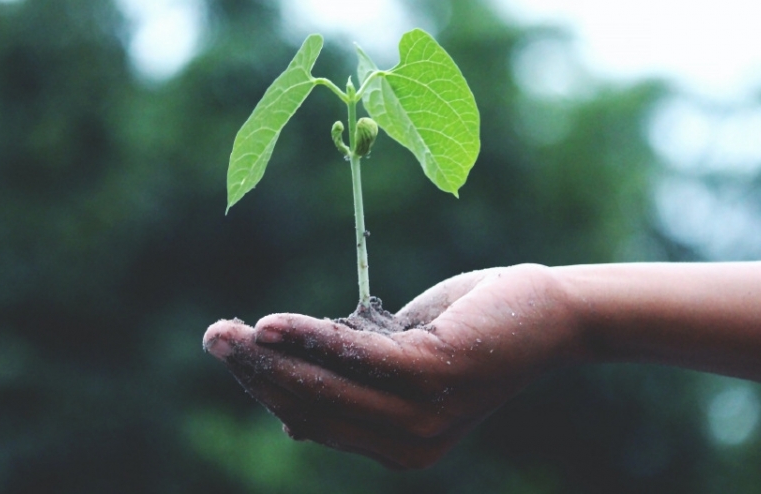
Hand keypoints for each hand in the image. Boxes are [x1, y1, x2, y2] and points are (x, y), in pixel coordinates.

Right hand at [202, 264, 587, 468]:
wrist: (547, 313)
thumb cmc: (470, 330)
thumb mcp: (402, 361)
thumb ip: (354, 384)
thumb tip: (289, 417)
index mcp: (399, 447)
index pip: (315, 420)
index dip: (267, 389)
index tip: (232, 353)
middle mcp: (410, 445)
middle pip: (312, 407)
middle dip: (256, 373)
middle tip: (213, 337)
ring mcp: (424, 415)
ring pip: (326, 387)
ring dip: (270, 357)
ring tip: (227, 332)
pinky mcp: (435, 375)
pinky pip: (356, 357)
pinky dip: (311, 338)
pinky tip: (272, 324)